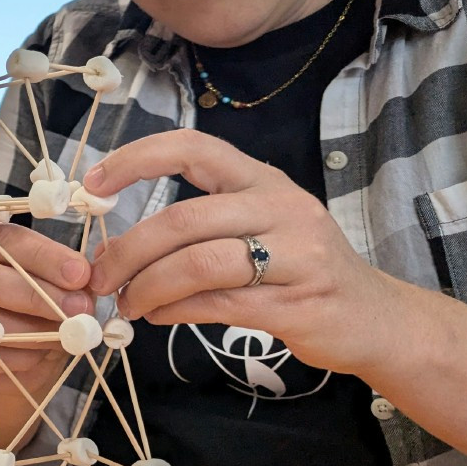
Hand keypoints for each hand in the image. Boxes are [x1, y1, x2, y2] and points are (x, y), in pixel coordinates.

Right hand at [0, 222, 93, 394]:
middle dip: (40, 296)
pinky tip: (40, 356)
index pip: (8, 240)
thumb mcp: (51, 284)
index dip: (46, 257)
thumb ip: (66, 280)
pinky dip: (16, 358)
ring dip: (30, 331)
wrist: (0, 350)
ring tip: (64, 338)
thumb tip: (87, 284)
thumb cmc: (29, 305)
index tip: (81, 274)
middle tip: (79, 310)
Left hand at [84, 129, 389, 371]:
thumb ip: (199, 224)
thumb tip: (117, 243)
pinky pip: (219, 304)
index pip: (192, 147)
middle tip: (98, 276)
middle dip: (127, 250)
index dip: (136, 160)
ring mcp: (296, 255)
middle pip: (183, 219)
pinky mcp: (298, 303)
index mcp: (261, 179)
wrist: (374, 318)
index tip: (92, 185)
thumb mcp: (258, 226)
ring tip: (126, 304)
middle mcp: (281, 207)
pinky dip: (175, 311)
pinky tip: (157, 316)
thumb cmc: (300, 268)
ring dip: (147, 287)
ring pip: (198, 264)